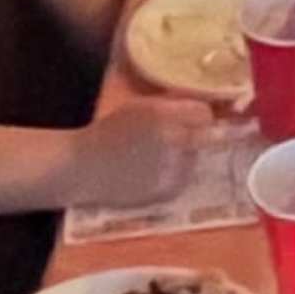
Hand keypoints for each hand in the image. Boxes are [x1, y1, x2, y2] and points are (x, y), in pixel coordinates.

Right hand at [65, 91, 213, 211]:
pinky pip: (185, 178)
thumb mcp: (138, 107)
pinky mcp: (169, 190)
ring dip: (187, 154)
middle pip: (209, 136)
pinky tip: (154, 171)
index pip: (204, 113)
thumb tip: (202, 103)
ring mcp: (173, 169)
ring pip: (196, 158)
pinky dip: (176, 173)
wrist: (85, 168)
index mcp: (162, 115)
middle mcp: (173, 141)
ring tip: (160, 155)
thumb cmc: (108, 133)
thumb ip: (171, 102)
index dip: (199, 115)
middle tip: (185, 137)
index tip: (192, 118)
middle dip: (200, 135)